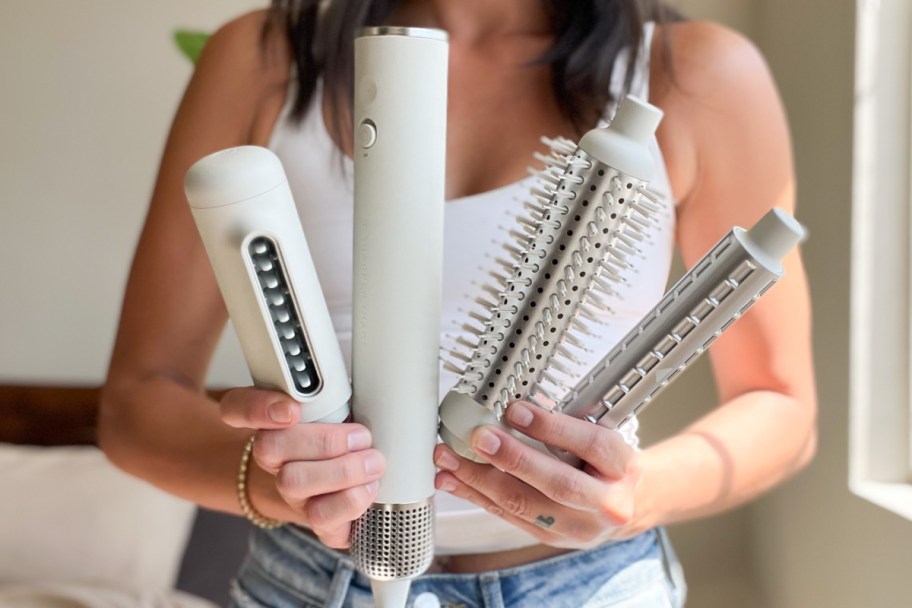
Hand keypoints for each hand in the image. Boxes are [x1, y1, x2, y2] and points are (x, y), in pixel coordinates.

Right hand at [220, 387, 384, 547]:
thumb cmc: (346, 436)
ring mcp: (291, 491)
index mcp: (273, 420)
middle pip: (268, 447)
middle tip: (361, 436)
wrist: (349, 484)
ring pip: (293, 482)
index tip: (291, 409)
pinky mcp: (315, 519)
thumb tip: (368, 374)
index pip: (237, 407)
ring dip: (342, 471)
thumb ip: (337, 389)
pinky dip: (350, 501)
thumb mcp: (341, 404)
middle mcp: (274, 458)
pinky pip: (320, 517)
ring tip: (372, 462)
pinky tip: (368, 488)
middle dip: (323, 441)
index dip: (256, 408)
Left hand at [433, 401, 643, 548]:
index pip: (591, 445)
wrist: (622, 505)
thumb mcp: (599, 435)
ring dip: (480, 480)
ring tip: (450, 459)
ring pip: (524, 505)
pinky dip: (476, 495)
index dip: (552, 427)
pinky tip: (454, 480)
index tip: (516, 410)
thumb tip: (515, 406)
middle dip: (512, 459)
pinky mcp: (549, 537)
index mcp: (621, 467)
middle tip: (479, 438)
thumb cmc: (604, 464)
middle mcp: (605, 503)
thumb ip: (564, 424)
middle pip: (558, 483)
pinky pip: (507, 515)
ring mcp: (577, 526)